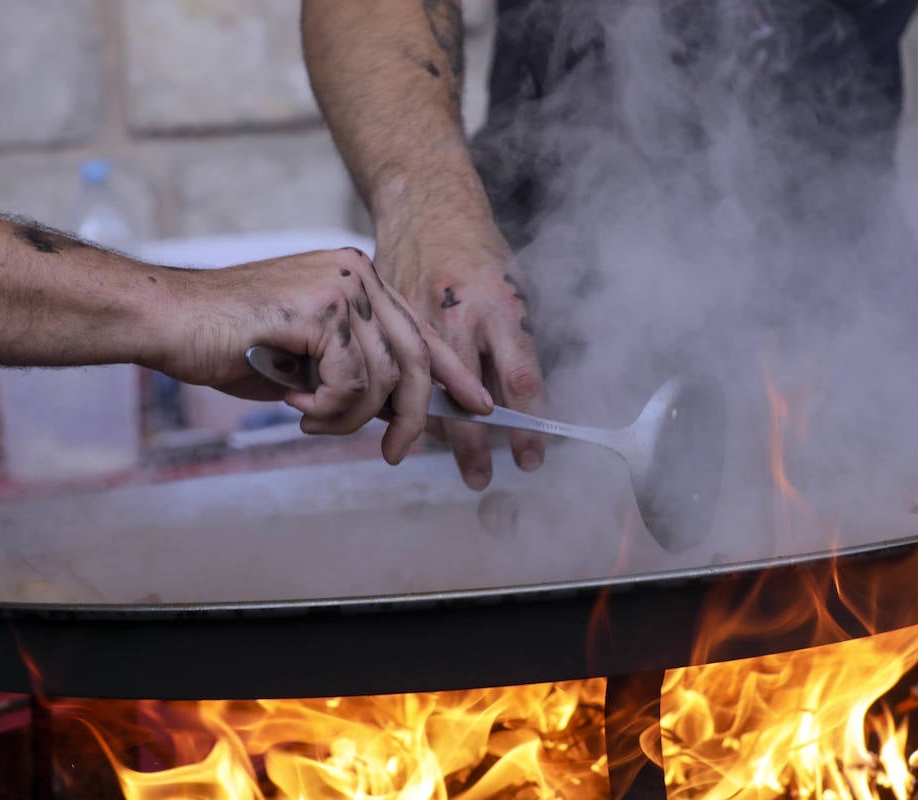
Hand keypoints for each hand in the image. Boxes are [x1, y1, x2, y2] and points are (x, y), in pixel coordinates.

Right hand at [145, 248, 492, 464]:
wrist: (170, 322)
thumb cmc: (227, 342)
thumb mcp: (308, 362)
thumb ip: (355, 372)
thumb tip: (401, 409)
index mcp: (357, 278)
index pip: (420, 331)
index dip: (453, 374)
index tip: (477, 406)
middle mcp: (357, 274)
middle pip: (416, 358)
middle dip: (414, 416)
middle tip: (396, 451)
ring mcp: (342, 287)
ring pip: (385, 378)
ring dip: (350, 417)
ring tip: (310, 417)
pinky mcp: (322, 310)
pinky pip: (353, 382)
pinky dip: (329, 408)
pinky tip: (296, 403)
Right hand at [377, 222, 545, 489]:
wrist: (425, 204)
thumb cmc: (478, 250)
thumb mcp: (512, 290)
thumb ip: (514, 345)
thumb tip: (521, 407)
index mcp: (501, 306)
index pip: (520, 380)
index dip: (528, 427)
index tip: (531, 458)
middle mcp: (458, 314)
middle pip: (468, 399)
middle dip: (475, 448)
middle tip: (481, 478)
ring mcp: (416, 316)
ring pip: (424, 392)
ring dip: (436, 433)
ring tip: (444, 457)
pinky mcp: (386, 318)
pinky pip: (395, 373)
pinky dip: (405, 401)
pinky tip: (413, 422)